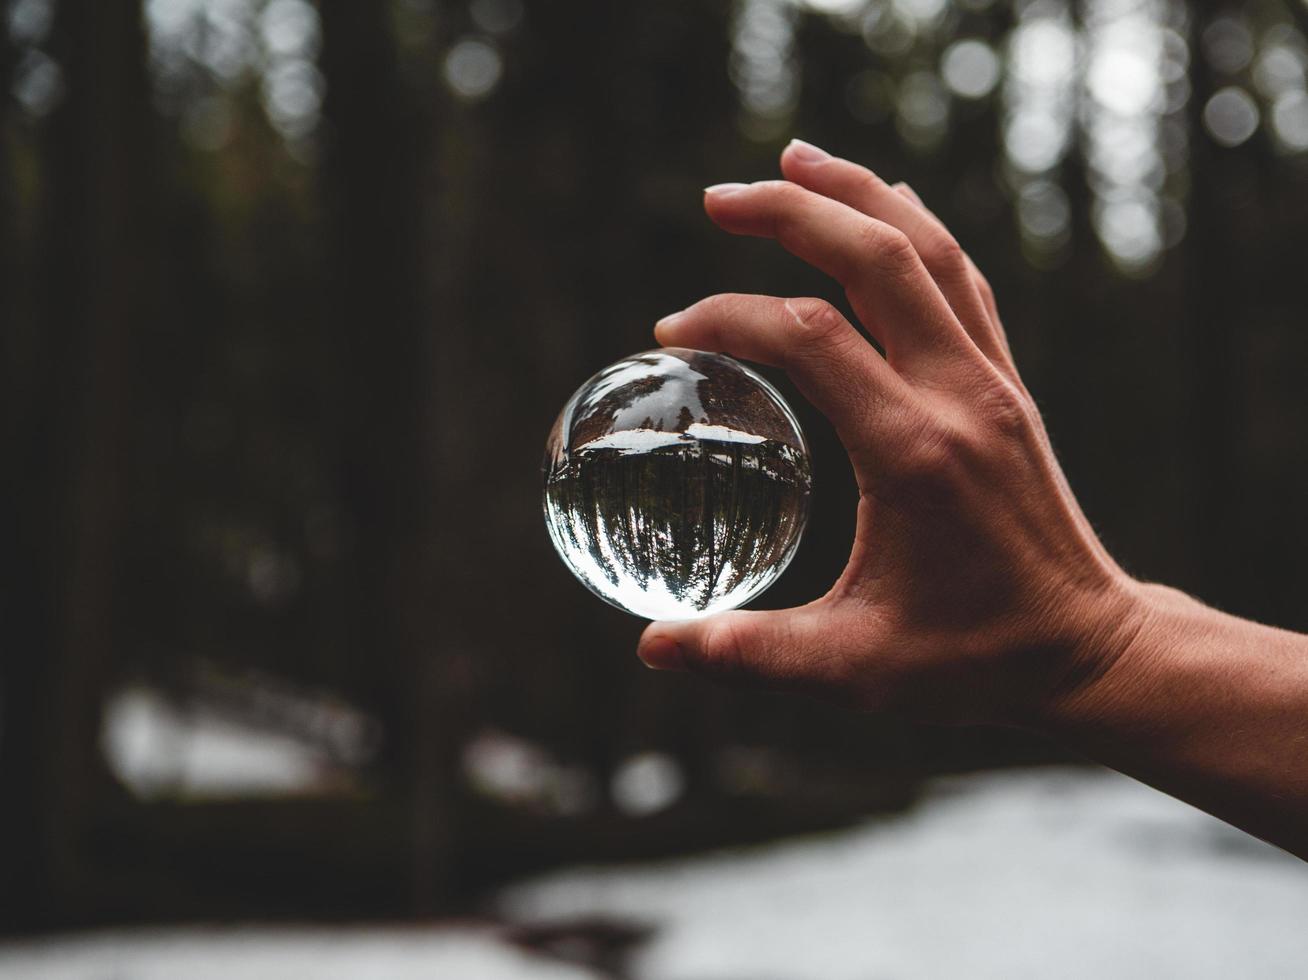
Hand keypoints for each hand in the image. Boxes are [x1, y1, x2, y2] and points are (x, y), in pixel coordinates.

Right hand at [637, 139, 1144, 726]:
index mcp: (912, 453)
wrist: (1086, 651)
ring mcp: (991, 383)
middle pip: (877, 258)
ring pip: (929, 250)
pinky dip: (914, 228)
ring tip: (794, 162)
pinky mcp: (1005, 387)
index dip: (731, 319)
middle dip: (794, 211)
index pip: (811, 339)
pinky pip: (961, 279)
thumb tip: (653, 650)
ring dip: (859, 195)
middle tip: (721, 197)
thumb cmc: (972, 662)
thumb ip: (749, 655)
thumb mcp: (853, 670)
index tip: (672, 334)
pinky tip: (883, 209)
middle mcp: (959, 397)